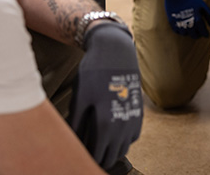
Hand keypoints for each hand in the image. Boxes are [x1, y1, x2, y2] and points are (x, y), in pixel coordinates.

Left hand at [69, 21, 142, 167]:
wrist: (116, 50)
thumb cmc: (95, 72)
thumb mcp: (80, 97)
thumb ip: (76, 123)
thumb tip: (71, 141)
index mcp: (105, 123)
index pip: (96, 155)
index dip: (86, 158)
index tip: (78, 156)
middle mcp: (123, 124)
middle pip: (111, 156)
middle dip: (99, 157)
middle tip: (86, 153)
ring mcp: (133, 118)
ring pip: (124, 148)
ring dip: (112, 151)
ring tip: (98, 146)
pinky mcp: (139, 111)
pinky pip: (133, 136)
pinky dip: (123, 140)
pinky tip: (113, 133)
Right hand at [161, 0, 209, 37]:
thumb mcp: (203, 5)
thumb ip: (209, 16)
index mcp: (198, 20)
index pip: (203, 32)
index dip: (205, 34)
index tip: (206, 34)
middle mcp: (189, 24)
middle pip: (194, 36)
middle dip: (198, 35)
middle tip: (199, 32)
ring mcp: (179, 24)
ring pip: (185, 34)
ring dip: (189, 32)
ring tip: (190, 28)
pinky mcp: (172, 23)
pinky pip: (177, 31)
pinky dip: (180, 30)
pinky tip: (183, 26)